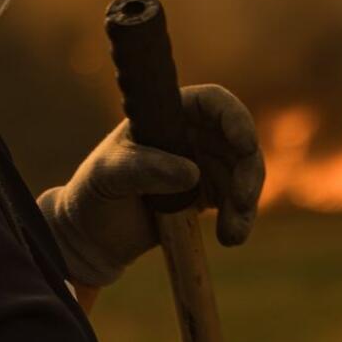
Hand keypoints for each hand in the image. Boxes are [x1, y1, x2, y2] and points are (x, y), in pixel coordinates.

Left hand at [36, 84, 264, 287]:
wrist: (93, 238)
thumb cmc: (93, 193)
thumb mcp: (109, 175)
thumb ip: (144, 169)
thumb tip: (192, 173)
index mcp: (169, 114)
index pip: (212, 103)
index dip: (235, 117)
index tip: (244, 143)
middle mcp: (192, 134)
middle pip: (239, 140)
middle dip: (248, 170)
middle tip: (242, 199)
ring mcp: (204, 165)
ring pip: (244, 173)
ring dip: (246, 202)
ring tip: (232, 233)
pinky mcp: (208, 196)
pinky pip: (237, 202)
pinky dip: (241, 219)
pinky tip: (230, 237)